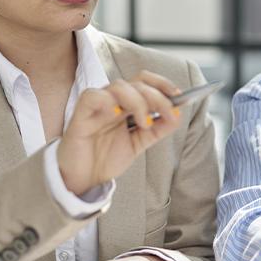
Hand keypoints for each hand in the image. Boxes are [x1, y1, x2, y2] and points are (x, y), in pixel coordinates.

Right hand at [57, 70, 181, 195]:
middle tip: (168, 113)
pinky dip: (108, 101)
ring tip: (144, 123)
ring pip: (120, 86)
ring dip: (138, 101)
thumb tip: (177, 114)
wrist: (82, 179)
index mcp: (126, 104)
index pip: (145, 82)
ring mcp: (97, 106)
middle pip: (137, 83)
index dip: (162, 84)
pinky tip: (117, 114)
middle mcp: (112, 100)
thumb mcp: (139, 143)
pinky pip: (93, 96)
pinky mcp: (80, 115)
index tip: (180, 95)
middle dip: (157, 96)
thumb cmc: (106, 158)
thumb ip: (158, 129)